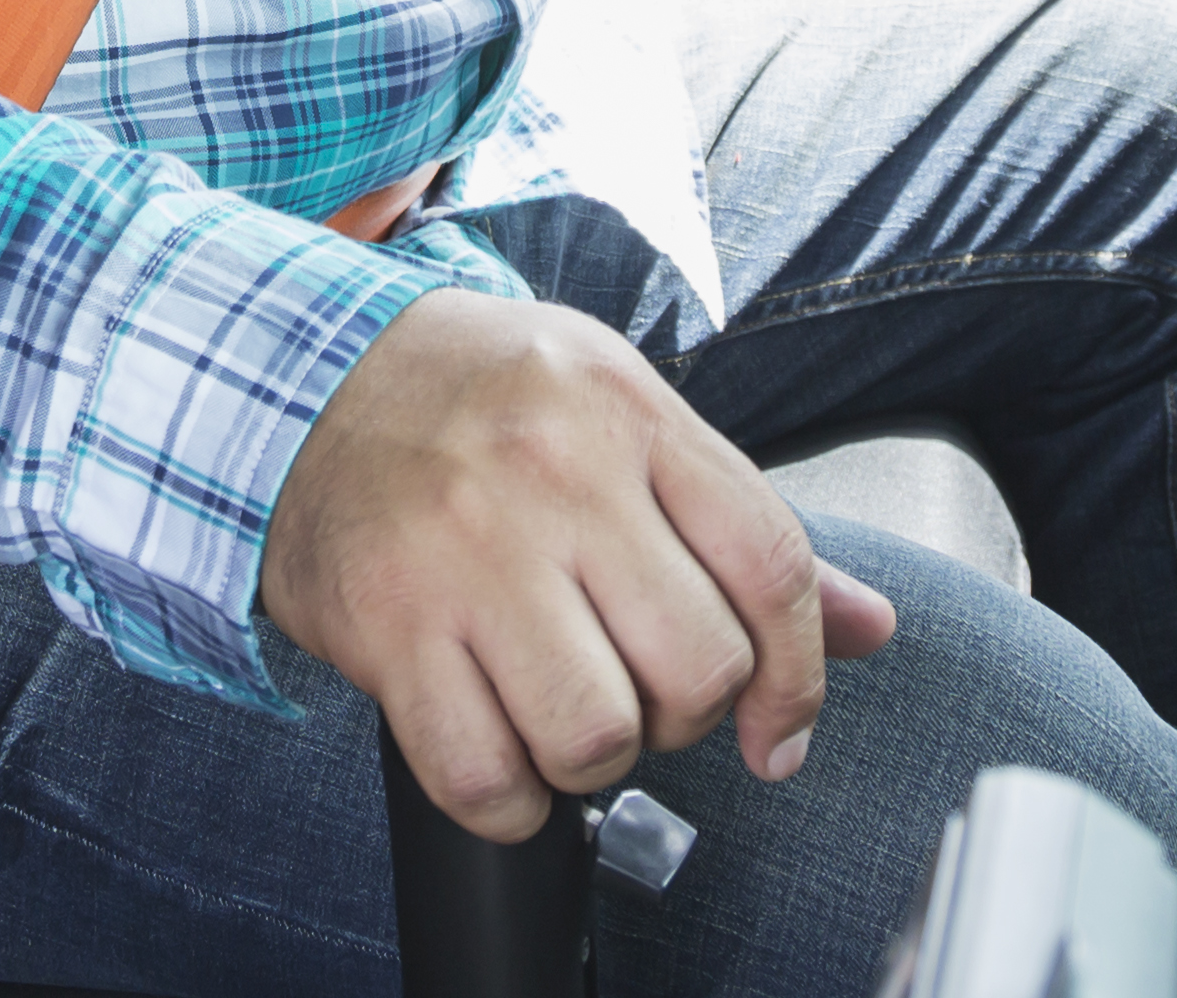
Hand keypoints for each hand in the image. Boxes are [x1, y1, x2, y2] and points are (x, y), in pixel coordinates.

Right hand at [260, 291, 898, 841]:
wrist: (307, 376)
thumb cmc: (485, 401)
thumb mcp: (627, 416)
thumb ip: (743, 524)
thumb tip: (869, 626)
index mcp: (630, 414)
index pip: (771, 567)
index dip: (799, 678)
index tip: (780, 731)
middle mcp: (553, 475)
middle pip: (696, 669)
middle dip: (687, 716)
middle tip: (640, 689)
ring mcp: (466, 550)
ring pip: (598, 735)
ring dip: (595, 759)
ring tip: (564, 710)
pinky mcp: (388, 623)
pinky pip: (483, 776)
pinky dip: (510, 800)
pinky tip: (501, 748)